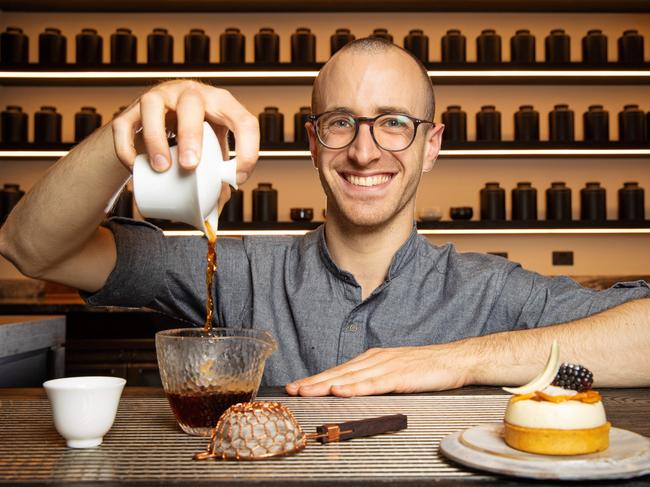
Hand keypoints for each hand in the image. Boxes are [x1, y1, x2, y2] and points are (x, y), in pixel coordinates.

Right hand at [111, 80, 258, 186]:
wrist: (156, 121)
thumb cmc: (195, 136)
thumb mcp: (213, 150)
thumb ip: (220, 175)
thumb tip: (219, 203)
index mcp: (219, 103)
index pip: (243, 120)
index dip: (247, 150)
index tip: (237, 178)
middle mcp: (189, 94)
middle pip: (191, 103)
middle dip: (191, 135)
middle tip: (190, 166)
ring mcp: (157, 98)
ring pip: (153, 106)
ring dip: (156, 138)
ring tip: (162, 168)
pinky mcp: (130, 110)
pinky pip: (124, 125)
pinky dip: (127, 147)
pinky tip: (135, 166)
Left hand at [285, 344, 470, 396]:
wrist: (453, 360)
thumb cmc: (425, 368)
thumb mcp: (394, 372)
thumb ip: (374, 380)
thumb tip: (353, 392)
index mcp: (372, 360)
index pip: (339, 371)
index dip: (316, 380)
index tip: (296, 387)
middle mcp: (374, 360)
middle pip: (338, 373)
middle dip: (313, 382)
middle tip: (291, 390)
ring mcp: (386, 367)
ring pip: (350, 378)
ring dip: (326, 385)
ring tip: (307, 392)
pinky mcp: (399, 376)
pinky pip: (373, 383)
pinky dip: (355, 387)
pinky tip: (341, 391)